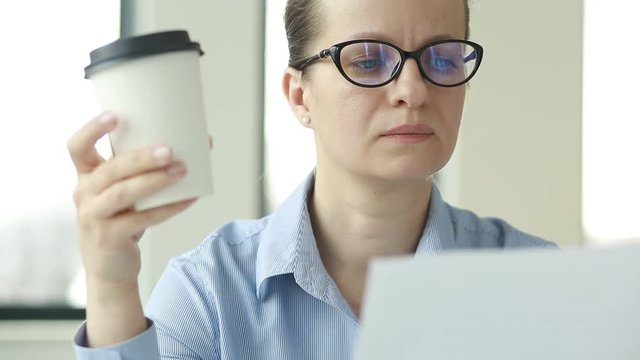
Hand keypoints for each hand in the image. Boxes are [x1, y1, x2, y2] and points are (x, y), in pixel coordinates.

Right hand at [68, 112, 196, 286]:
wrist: (109, 267)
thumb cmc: (121, 219)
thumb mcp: (122, 193)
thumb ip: (144, 171)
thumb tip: (201, 142)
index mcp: (86, 176)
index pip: (77, 148)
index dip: (92, 130)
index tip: (114, 115)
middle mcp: (84, 193)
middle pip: (110, 170)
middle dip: (140, 158)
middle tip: (169, 150)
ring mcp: (94, 216)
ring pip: (123, 193)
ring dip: (155, 181)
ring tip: (182, 170)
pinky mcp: (109, 237)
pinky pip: (142, 219)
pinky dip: (168, 208)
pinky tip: (189, 199)